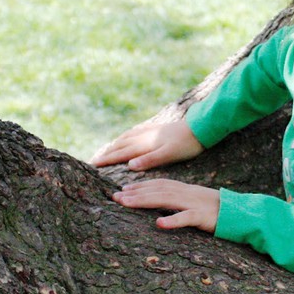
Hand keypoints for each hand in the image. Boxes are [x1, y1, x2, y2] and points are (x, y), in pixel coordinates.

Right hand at [89, 119, 203, 169]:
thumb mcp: (169, 155)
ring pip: (127, 137)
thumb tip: (130, 165)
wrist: (200, 127)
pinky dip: (126, 135)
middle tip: (94, 160)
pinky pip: (135, 131)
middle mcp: (144, 136)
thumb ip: (150, 160)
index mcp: (146, 144)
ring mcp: (150, 131)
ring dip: (115, 144)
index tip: (93, 166)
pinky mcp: (156, 128)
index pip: (122, 154)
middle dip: (107, 153)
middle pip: (121, 145)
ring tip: (107, 149)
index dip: (107, 160)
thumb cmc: (186, 145)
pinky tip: (128, 136)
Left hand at [113, 179, 219, 231]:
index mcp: (184, 189)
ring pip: (166, 200)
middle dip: (136, 193)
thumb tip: (160, 205)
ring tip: (127, 204)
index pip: (159, 184)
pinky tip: (158, 224)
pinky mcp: (202, 216)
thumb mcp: (194, 202)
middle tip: (116, 197)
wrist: (240, 213)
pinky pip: (186, 218)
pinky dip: (172, 220)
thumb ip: (178, 201)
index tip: (122, 190)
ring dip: (145, 201)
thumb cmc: (216, 210)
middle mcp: (186, 193)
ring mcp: (194, 204)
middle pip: (157, 190)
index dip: (140, 186)